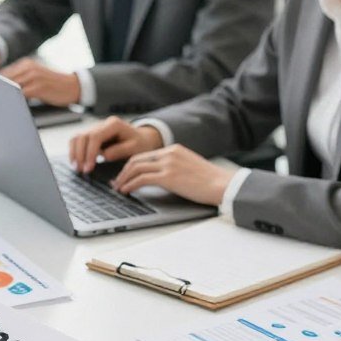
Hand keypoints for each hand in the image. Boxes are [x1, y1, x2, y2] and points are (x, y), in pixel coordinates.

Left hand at [0, 59, 79, 105]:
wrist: (73, 86)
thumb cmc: (52, 85)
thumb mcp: (35, 77)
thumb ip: (20, 79)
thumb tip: (0, 89)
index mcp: (25, 64)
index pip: (3, 73)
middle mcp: (28, 67)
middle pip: (4, 79)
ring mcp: (34, 76)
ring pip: (11, 86)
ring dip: (2, 95)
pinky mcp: (39, 87)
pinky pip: (21, 94)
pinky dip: (13, 100)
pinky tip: (9, 106)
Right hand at [68, 116, 161, 173]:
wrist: (141, 139)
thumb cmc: (140, 144)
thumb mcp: (135, 148)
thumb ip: (120, 151)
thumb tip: (103, 155)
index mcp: (113, 124)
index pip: (95, 137)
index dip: (90, 153)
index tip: (89, 168)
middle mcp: (102, 124)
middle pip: (82, 136)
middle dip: (79, 154)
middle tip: (81, 170)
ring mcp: (95, 128)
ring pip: (76, 137)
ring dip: (74, 153)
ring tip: (77, 168)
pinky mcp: (91, 135)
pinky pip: (77, 140)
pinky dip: (74, 151)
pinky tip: (76, 162)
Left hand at [111, 144, 234, 204]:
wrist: (223, 184)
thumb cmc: (209, 180)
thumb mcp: (188, 166)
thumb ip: (173, 166)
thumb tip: (158, 176)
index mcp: (173, 149)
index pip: (144, 155)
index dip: (131, 166)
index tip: (124, 175)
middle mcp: (169, 153)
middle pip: (136, 160)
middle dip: (123, 172)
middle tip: (116, 183)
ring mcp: (168, 164)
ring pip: (136, 168)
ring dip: (123, 179)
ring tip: (118, 188)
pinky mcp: (169, 176)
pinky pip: (142, 178)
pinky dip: (131, 185)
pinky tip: (127, 191)